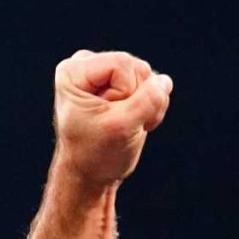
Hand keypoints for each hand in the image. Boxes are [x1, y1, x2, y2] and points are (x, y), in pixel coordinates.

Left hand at [51, 50, 174, 188]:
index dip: (127, 93)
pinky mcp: (121, 83)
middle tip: (120, 124)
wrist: (90, 175)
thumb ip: (148, 100)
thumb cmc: (95, 154)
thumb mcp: (122, 127)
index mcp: (74, 71)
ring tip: (126, 126)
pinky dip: (151, 106)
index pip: (123, 63)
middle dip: (138, 99)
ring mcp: (105, 73)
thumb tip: (164, 81)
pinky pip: (152, 84)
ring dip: (146, 106)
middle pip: (137, 67)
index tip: (109, 117)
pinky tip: (135, 122)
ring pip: (148, 76)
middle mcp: (87, 65)